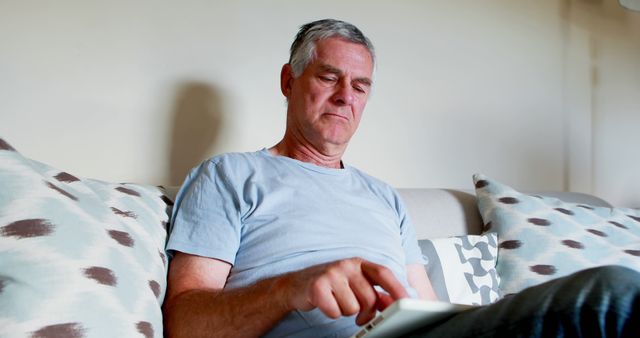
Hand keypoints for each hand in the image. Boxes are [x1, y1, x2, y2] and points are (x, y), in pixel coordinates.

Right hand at [281, 257, 408, 324]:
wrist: (296, 285)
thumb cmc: (330, 285)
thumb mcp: (354, 284)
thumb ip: (374, 291)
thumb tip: (393, 302)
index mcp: (359, 263)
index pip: (383, 273)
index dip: (397, 288)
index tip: (407, 302)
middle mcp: (347, 264)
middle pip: (369, 297)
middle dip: (366, 312)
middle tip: (359, 315)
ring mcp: (332, 273)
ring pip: (353, 307)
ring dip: (346, 311)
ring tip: (337, 301)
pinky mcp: (318, 286)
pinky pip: (336, 311)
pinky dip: (332, 313)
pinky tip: (326, 303)